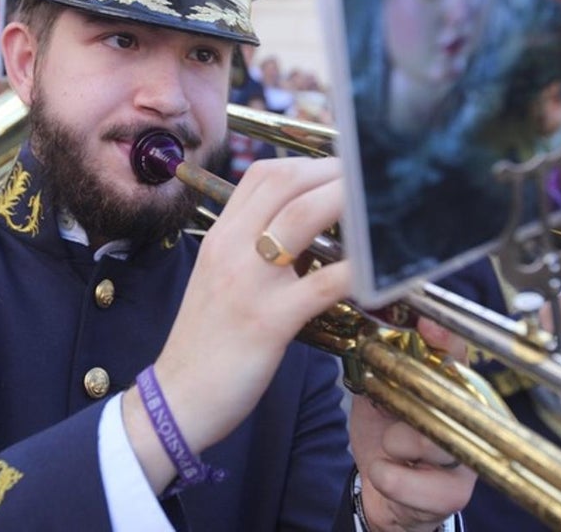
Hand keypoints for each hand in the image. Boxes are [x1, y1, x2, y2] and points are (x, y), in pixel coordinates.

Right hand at [123, 156, 350, 490]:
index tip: (342, 171)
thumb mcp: (221, 278)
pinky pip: (322, 284)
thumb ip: (255, 247)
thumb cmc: (207, 340)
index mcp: (220, 236)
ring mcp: (248, 283)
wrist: (177, 397)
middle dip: (335, 172)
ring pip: (303, 218)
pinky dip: (357, 271)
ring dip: (349, 203)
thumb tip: (310, 227)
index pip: (263, 174)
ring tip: (382, 208)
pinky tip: (380, 271)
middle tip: (371, 183)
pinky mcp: (268, 322)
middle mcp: (230, 248)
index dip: (309, 163)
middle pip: (286, 182)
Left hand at [349, 319, 475, 531]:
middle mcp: (470, 419)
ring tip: (390, 449)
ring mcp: (467, 456)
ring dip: (392, 445)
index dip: (445, 339)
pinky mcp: (455, 493)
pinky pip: (410, 481)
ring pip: (427, 439)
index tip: (428, 326)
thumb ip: (382, 367)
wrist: (384, 491)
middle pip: (444, 399)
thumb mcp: (379, 395)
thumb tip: (372, 336)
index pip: (457, 354)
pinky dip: (387, 477)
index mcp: (452, 388)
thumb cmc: (386, 437)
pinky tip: (390, 474)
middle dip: (404, 405)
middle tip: (388, 411)